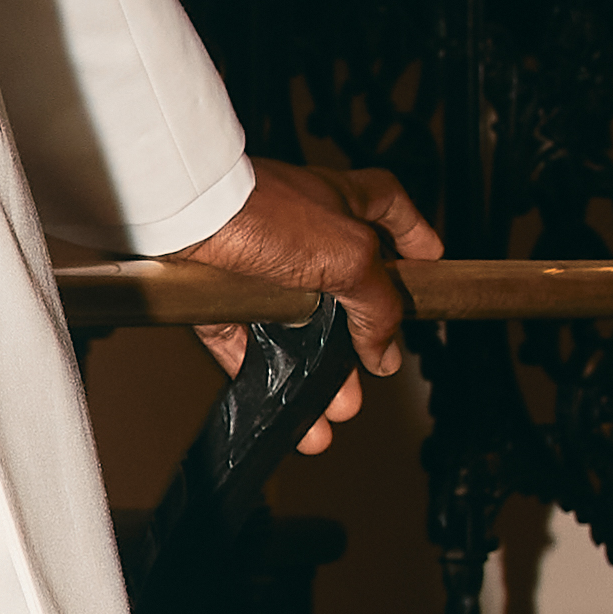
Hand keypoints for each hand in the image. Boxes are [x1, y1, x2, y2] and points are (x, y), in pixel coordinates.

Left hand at [195, 152, 436, 444]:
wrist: (184, 215)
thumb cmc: (262, 210)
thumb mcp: (348, 256)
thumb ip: (377, 303)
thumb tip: (385, 350)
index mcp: (341, 202)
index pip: (390, 208)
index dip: (412, 234)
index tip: (428, 263)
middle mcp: (301, 230)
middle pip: (343, 289)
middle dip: (361, 340)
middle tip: (372, 370)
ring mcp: (258, 261)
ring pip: (294, 326)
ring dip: (315, 374)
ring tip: (332, 411)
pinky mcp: (217, 292)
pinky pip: (243, 340)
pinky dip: (262, 374)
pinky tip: (280, 404)